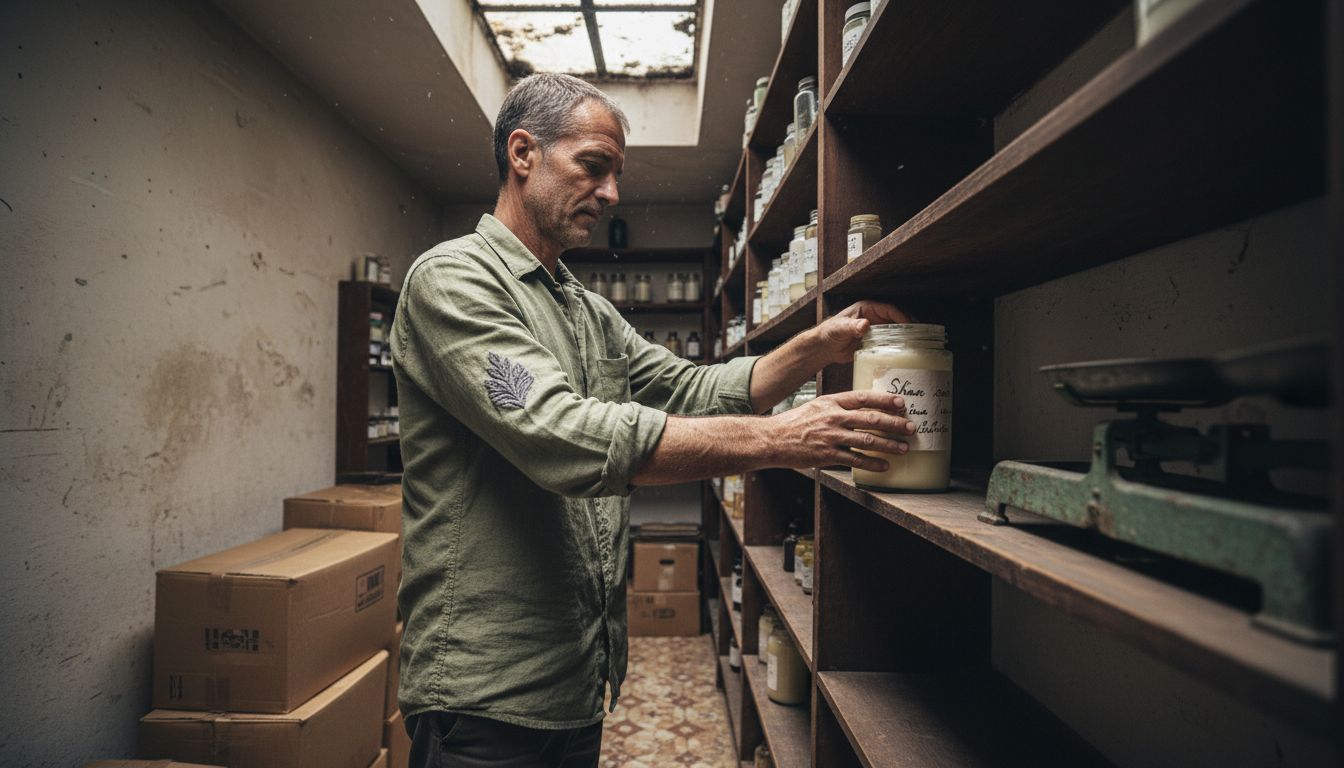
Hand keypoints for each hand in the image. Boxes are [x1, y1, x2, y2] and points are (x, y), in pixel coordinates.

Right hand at [766, 390, 913, 471]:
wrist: (772, 439)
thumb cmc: (795, 423)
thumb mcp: (816, 406)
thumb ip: (838, 407)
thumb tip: (862, 409)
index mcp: (831, 402)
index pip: (863, 398)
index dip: (884, 400)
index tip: (902, 403)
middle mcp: (833, 417)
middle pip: (870, 418)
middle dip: (894, 423)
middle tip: (911, 427)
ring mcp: (830, 437)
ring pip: (867, 440)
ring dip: (889, 445)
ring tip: (903, 448)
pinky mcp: (827, 455)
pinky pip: (855, 460)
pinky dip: (872, 463)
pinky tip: (884, 466)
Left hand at [812, 301, 911, 364]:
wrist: (823, 348)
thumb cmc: (829, 333)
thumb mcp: (840, 328)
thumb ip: (852, 327)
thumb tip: (865, 325)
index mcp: (868, 308)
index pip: (890, 310)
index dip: (902, 316)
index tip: (912, 325)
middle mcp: (873, 318)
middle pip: (896, 320)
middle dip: (908, 327)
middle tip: (921, 336)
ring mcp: (874, 330)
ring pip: (894, 332)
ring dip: (904, 338)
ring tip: (917, 346)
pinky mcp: (873, 342)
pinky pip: (888, 343)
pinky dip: (896, 347)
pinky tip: (903, 354)